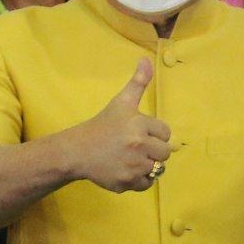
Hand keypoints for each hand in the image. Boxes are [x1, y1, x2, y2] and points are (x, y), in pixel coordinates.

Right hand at [77, 60, 172, 193]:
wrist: (77, 151)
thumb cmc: (102, 125)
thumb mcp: (121, 102)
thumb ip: (138, 82)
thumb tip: (147, 59)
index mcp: (139, 124)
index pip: (165, 132)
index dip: (154, 133)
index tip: (139, 132)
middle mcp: (138, 146)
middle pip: (165, 153)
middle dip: (154, 150)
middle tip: (136, 147)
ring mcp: (133, 166)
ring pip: (157, 169)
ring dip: (148, 165)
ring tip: (133, 158)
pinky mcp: (127, 182)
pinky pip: (147, 184)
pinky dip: (140, 179)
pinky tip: (128, 169)